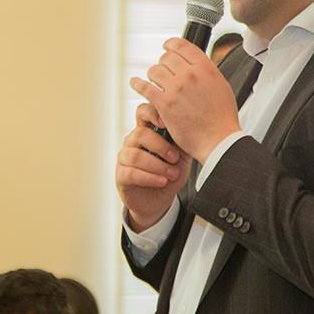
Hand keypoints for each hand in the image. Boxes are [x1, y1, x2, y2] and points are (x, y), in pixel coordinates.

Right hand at [116, 103, 188, 231]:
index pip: (143, 112)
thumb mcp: (182, 157)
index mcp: (147, 132)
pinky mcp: (120, 176)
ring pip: (135, 155)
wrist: (160, 201)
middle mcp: (132, 142)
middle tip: (175, 158)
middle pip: (140, 134)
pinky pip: (130, 173)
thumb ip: (183, 141)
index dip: (152, 113)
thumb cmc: (170, 174)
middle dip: (160, 146)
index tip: (166, 123)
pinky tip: (162, 182)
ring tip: (171, 174)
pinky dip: (149, 178)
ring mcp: (124, 158)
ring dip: (157, 165)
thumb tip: (193, 127)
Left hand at [130, 38, 239, 165]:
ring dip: (153, 76)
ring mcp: (176, 88)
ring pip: (154, 71)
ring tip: (154, 81)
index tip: (166, 47)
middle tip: (163, 71)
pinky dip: (137, 84)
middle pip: (166, 58)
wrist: (218, 140)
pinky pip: (144, 87)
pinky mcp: (164, 104)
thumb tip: (196, 65)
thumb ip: (207, 72)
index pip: (183, 45)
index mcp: (206, 68)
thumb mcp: (221, 86)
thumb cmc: (222, 118)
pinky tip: (135, 83)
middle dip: (163, 64)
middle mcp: (190, 75)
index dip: (171, 45)